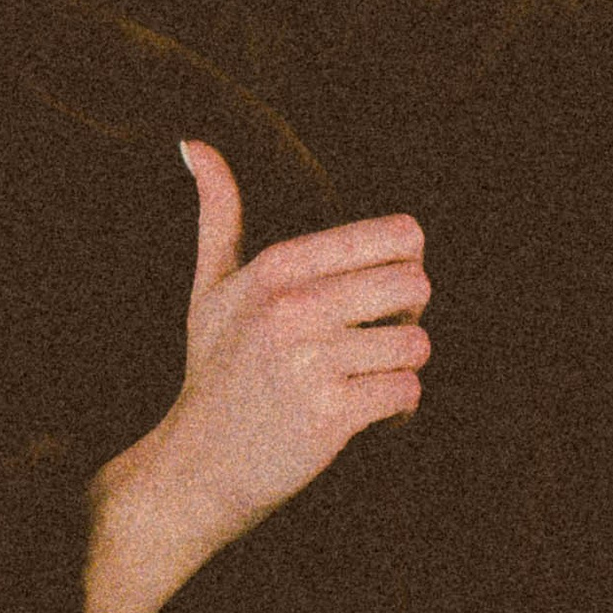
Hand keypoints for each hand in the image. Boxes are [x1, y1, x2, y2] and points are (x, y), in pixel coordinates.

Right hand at [83, 141, 428, 612]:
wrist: (195, 469)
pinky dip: (400, 412)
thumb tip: (195, 142)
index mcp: (278, 265)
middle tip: (371, 345)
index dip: (402, 269)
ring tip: (362, 385)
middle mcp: (293, 306)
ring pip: (417, 346)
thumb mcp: (211, 288)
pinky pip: (408, 394)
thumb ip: (219, 214)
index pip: (400, 235)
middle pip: (418, 285)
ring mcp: (311, 361)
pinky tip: (367, 419)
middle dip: (407, 319)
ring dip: (400, 371)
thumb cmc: (213, 374)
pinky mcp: (329, 415)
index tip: (371, 300)